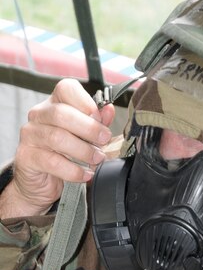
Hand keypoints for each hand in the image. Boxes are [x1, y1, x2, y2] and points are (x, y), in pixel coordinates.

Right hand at [1, 78, 114, 217]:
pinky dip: (74, 170)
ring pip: (57, 138)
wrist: (41, 181)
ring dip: (83, 150)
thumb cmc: (63, 154)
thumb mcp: (84, 136)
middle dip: (89, 128)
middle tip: (104, 140)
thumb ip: (97, 122)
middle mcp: (39, 116)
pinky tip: (85, 174)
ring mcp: (30, 136)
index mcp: (54, 104)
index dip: (86, 102)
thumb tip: (109, 110)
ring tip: (97, 159)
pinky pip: (52, 162)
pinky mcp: (27, 157)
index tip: (100, 118)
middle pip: (61, 113)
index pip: (66, 88)